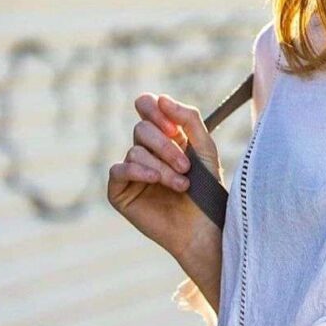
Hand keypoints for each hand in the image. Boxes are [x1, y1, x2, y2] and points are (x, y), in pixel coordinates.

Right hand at [107, 93, 222, 262]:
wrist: (203, 226)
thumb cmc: (207, 188)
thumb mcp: (205, 148)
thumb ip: (188, 119)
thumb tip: (161, 99)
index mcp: (165, 136)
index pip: (146, 106)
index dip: (155, 111)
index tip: (174, 129)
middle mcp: (146, 151)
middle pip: (141, 129)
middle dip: (165, 146)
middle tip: (186, 166)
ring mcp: (131, 171)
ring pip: (135, 151)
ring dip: (161, 166)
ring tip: (182, 184)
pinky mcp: (120, 192)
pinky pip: (118, 170)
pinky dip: (138, 171)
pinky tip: (155, 180)